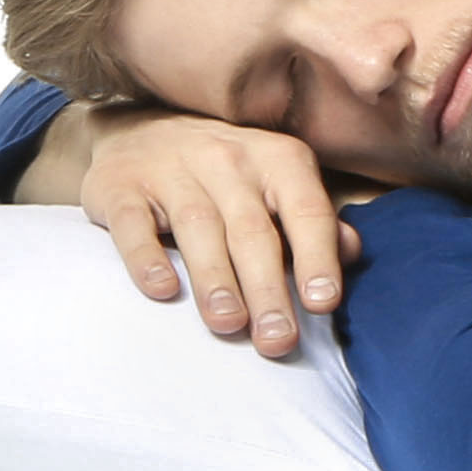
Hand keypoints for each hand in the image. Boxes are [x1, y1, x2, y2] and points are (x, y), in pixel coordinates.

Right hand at [71, 103, 364, 358]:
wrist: (140, 130)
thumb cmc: (227, 175)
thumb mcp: (277, 185)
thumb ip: (314, 221)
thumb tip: (351, 251)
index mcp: (278, 159)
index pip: (306, 211)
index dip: (317, 257)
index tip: (322, 303)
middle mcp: (228, 158)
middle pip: (253, 231)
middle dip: (268, 289)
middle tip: (277, 340)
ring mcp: (171, 168)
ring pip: (198, 228)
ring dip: (215, 280)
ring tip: (228, 324)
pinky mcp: (119, 185)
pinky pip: (133, 224)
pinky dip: (147, 257)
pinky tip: (162, 290)